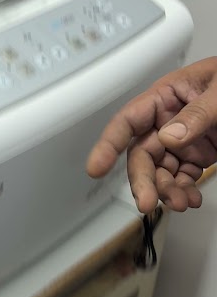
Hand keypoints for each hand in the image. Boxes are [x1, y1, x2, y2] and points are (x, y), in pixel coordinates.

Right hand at [86, 57, 216, 213]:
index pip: (129, 119)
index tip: (96, 167)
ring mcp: (184, 138)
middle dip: (143, 180)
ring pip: (161, 171)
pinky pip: (182, 176)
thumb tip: (169, 136)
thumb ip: (197, 113)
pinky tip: (191, 198)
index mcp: (168, 94)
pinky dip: (183, 190)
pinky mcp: (199, 154)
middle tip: (147, 201)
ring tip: (181, 202)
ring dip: (166, 190)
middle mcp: (170, 118)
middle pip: (143, 153)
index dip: (109, 143)